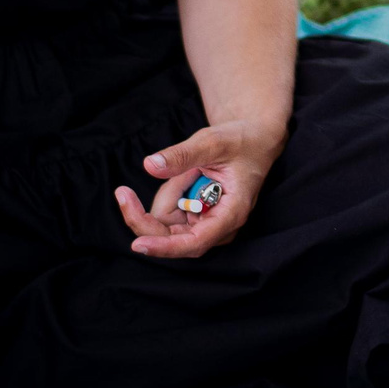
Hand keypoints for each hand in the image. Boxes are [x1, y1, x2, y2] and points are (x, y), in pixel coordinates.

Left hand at [113, 115, 286, 259]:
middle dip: (152, 210)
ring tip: (192, 167)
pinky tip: (189, 175)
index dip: (165, 247)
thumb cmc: (240, 141)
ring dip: (169, 191)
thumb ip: (182, 155)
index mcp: (231, 213)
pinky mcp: (196, 219)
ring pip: (165, 222)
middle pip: (171, 236)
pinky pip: (168, 213)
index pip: (195, 242)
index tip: (138, 245)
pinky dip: (171, 191)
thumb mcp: (213, 141)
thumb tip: (149, 166)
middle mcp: (218, 227)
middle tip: (136, 186)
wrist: (252, 140)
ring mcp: (206, 224)